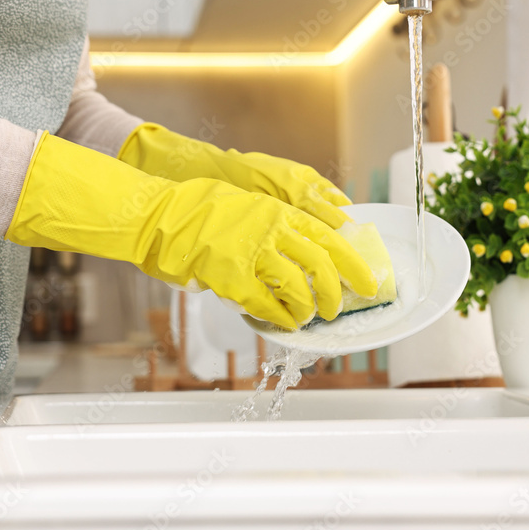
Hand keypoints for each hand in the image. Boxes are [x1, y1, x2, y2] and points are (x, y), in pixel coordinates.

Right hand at [6, 133, 377, 329]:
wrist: (159, 213)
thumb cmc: (201, 209)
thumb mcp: (249, 205)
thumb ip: (278, 224)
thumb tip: (307, 247)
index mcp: (279, 211)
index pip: (330, 237)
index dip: (354, 262)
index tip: (369, 279)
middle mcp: (271, 229)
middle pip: (323, 264)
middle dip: (337, 291)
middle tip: (340, 308)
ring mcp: (251, 252)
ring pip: (298, 286)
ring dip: (310, 308)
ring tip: (310, 318)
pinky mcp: (230, 275)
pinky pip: (266, 304)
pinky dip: (280, 317)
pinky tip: (284, 324)